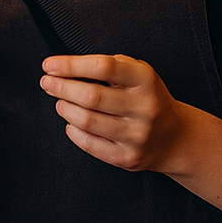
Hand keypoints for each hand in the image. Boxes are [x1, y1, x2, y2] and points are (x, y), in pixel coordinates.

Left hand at [41, 53, 191, 173]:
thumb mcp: (139, 74)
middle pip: (91, 95)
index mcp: (146, 80)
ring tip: (60, 102)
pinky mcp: (128, 157)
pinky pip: (90, 144)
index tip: (49, 64)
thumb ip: (110, 66)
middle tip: (47, 82)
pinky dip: (74, 131)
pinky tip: (71, 122)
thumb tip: (65, 67)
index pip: (103, 67)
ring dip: (65, 108)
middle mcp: (144, 108)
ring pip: (87, 120)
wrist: (175, 137)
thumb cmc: (146, 98)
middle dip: (61, 87)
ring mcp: (137, 135)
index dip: (71, 65)